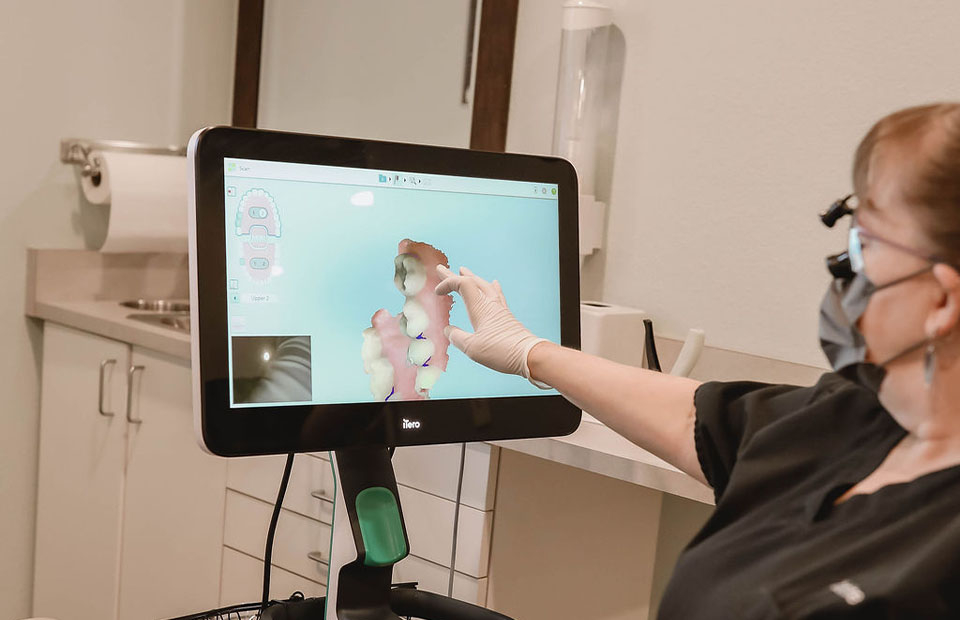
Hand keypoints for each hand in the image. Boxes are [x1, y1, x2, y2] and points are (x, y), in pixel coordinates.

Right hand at [434, 265, 549, 387]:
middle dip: (454, 276)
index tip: (437, 292)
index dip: (448, 283)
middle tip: (442, 269)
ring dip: (472, 278)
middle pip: (472, 282)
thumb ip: (456, 337)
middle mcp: (490, 304)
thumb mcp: (472, 348)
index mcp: (480, 308)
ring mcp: (500, 309)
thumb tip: (448, 330)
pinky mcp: (507, 316)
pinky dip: (490, 287)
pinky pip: (497, 294)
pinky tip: (494, 284)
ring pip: (484, 285)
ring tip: (464, 271)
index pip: (462, 284)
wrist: (529, 356)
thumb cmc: (500, 351)